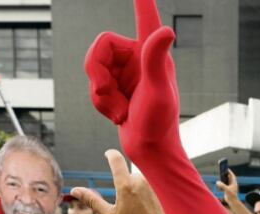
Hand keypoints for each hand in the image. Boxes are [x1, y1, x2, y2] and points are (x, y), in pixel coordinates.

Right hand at [69, 150, 166, 213]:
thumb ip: (92, 201)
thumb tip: (74, 190)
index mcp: (125, 184)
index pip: (116, 159)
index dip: (110, 154)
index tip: (107, 154)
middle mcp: (139, 179)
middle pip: (126, 173)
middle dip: (123, 184)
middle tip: (129, 204)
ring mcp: (150, 181)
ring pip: (136, 178)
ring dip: (134, 188)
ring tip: (139, 206)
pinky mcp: (158, 185)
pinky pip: (147, 182)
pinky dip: (144, 191)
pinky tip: (147, 204)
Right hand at [84, 0, 177, 160]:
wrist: (151, 151)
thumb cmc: (159, 123)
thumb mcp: (158, 89)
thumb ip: (156, 58)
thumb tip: (167, 30)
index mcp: (152, 53)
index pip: (144, 17)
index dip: (141, 0)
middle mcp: (139, 58)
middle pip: (100, 47)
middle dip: (98, 75)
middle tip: (108, 95)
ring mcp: (127, 73)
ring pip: (92, 68)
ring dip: (100, 95)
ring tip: (119, 113)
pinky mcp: (117, 88)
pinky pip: (94, 86)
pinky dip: (101, 103)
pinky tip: (119, 116)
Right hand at [216, 169, 239, 205]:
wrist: (232, 202)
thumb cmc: (231, 196)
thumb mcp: (226, 189)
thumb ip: (222, 185)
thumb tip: (217, 182)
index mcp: (234, 183)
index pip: (232, 176)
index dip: (229, 172)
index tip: (227, 168)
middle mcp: (232, 184)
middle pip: (229, 177)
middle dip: (225, 174)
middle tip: (222, 170)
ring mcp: (230, 187)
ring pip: (226, 181)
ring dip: (223, 179)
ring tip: (219, 176)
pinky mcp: (227, 190)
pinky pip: (224, 185)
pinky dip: (221, 184)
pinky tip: (219, 184)